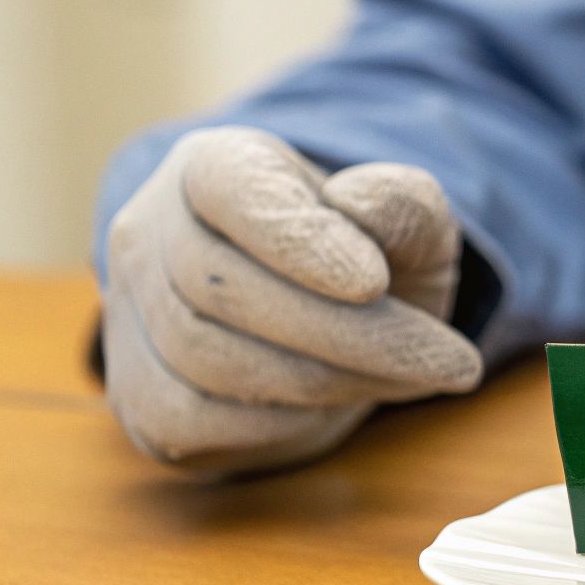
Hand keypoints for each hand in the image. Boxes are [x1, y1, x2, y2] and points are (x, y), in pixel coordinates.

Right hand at [102, 127, 482, 475]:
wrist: (329, 332)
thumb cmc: (371, 262)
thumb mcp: (412, 225)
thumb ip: (402, 204)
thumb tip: (357, 204)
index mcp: (214, 166)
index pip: (234, 192)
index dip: (300, 241)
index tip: (375, 282)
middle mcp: (150, 231)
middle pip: (225, 289)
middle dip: (351, 333)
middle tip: (453, 360)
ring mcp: (132, 315)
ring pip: (210, 358)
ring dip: (329, 379)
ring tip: (418, 377)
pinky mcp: (139, 394)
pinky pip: (192, 418)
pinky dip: (279, 419)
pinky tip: (344, 401)